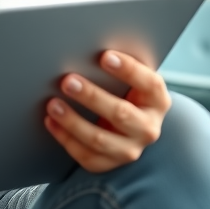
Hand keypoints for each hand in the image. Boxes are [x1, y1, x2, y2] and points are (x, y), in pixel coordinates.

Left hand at [44, 49, 169, 172]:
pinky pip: (86, 156)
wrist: (129, 127)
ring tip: (53, 104)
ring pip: (99, 139)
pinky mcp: (110, 164)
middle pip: (120, 114)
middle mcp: (148, 128)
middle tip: (67, 81)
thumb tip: (88, 44)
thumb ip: (117, 65)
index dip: (128, 70)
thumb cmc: (125, 92)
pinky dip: (65, 138)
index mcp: (158, 100)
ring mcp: (130, 149)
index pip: (149, 84)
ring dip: (72, 121)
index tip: (104, 56)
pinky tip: (51, 122)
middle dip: (91, 96)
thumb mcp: (130, 79)